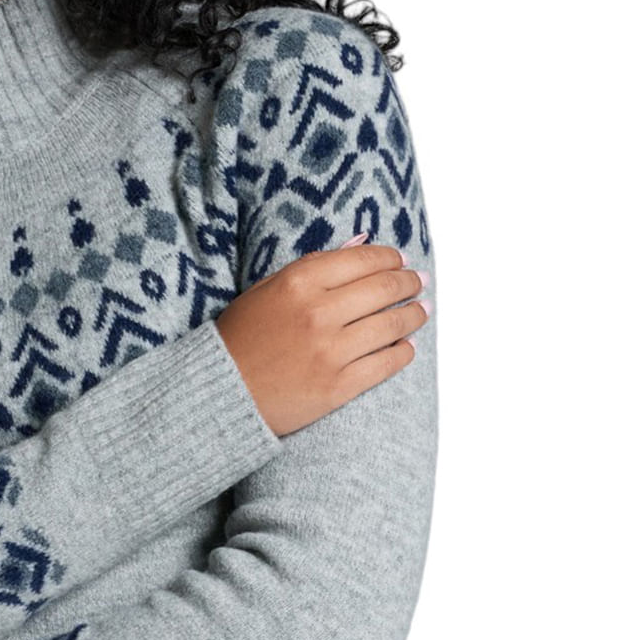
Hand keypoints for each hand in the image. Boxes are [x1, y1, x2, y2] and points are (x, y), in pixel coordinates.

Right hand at [215, 239, 429, 436]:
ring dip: (414, 314)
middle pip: (384, 289)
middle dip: (409, 282)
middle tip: (418, 282)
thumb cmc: (239, 339)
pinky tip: (405, 346)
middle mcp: (318, 313)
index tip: (400, 260)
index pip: (363, 259)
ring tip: (421, 311)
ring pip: (392, 325)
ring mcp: (331, 351)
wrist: (219, 394)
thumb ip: (313, 266)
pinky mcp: (338, 386)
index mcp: (298, 282)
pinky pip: (386, 363)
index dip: (389, 258)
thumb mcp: (266, 289)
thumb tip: (361, 244)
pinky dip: (402, 352)